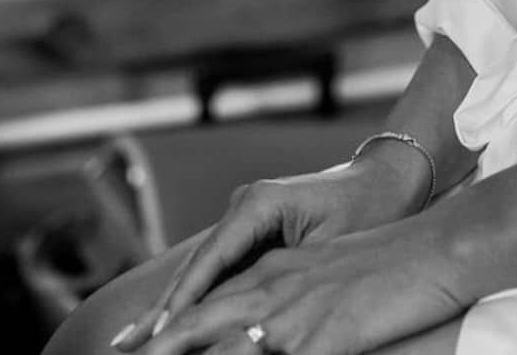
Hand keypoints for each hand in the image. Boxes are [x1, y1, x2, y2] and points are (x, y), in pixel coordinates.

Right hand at [114, 155, 432, 350]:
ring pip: (202, 265)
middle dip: (162, 307)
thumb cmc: (369, 212)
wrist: (390, 178)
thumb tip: (257, 325)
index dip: (183, 299)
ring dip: (173, 303)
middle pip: (196, 263)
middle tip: (126, 346)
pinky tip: (171, 322)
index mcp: (260, 203)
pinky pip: (218, 265)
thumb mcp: (330, 250)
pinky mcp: (253, 227)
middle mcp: (245, 203)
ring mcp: (246, 213)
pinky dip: (196, 293)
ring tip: (136, 340)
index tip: (159, 333)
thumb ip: (290, 283)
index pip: (211, 258)